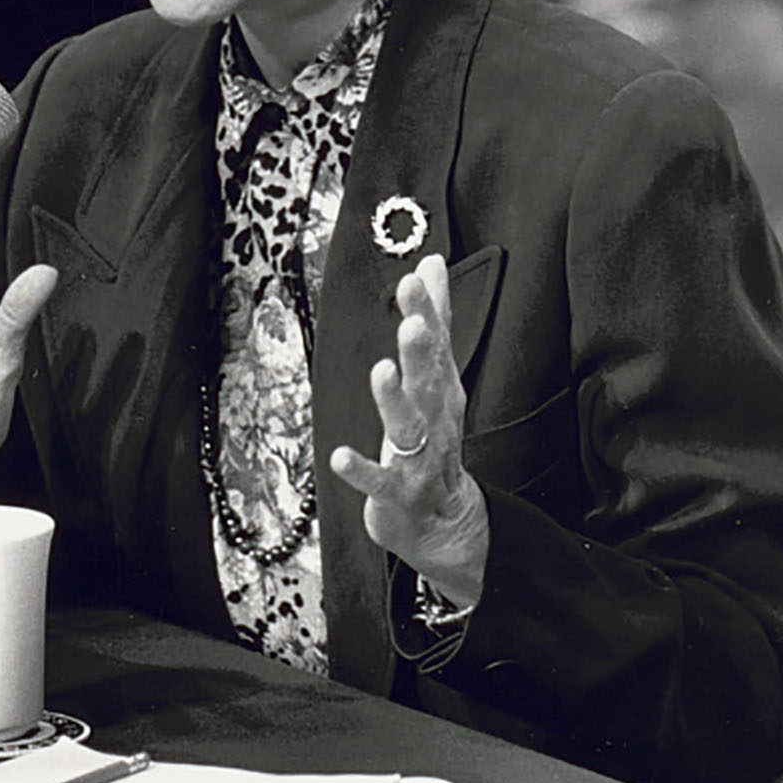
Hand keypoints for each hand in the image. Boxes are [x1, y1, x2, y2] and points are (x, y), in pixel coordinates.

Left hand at [328, 255, 491, 606]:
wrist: (442, 519)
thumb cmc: (432, 438)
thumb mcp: (435, 376)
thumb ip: (435, 318)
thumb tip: (432, 263)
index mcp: (442, 387)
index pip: (437, 344)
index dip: (427, 312)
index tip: (416, 278)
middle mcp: (435, 419)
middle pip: (429, 381)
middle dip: (421, 352)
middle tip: (413, 322)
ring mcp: (419, 458)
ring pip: (408, 426)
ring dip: (394, 400)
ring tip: (382, 372)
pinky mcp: (397, 492)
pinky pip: (379, 481)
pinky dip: (361, 471)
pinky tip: (340, 457)